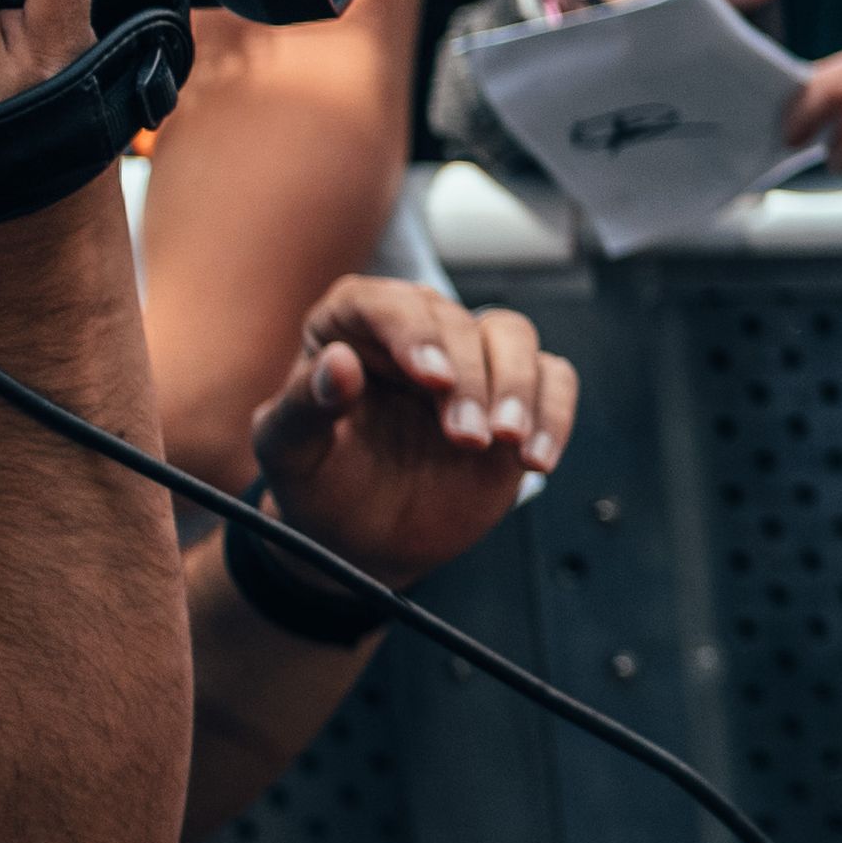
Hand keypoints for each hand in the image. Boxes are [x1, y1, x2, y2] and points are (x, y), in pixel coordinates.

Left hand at [250, 272, 575, 588]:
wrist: (364, 539)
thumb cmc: (320, 485)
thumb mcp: (288, 453)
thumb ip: (303, 406)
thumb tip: (337, 362)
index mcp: (348, 328)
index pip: (382, 303)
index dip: (411, 331)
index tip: (430, 376)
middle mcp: (413, 334)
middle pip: (457, 321)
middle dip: (469, 378)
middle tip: (465, 436)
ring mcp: (468, 363)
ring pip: (513, 335)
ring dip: (517, 386)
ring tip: (504, 441)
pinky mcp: (513, 396)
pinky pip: (553, 379)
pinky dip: (553, 414)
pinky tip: (533, 458)